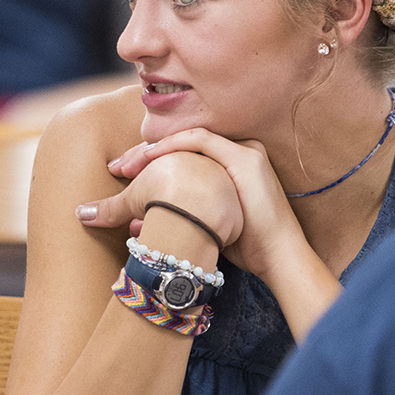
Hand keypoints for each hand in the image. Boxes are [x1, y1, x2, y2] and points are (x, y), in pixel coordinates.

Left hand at [108, 129, 314, 279]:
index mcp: (228, 166)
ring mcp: (243, 151)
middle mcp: (237, 152)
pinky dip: (171, 145)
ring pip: (186, 138)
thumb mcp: (207, 224)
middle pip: (180, 145)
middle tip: (117, 167)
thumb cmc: (244, 245)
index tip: (123, 173)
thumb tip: (136, 223)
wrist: (277, 255)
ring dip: (153, 149)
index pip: (182, 154)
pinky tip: (148, 157)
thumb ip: (179, 216)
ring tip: (125, 165)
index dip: (150, 161)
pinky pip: (200, 140)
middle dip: (144, 155)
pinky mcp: (245, 157)